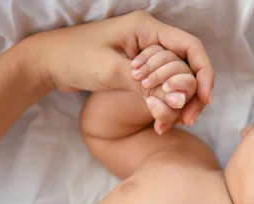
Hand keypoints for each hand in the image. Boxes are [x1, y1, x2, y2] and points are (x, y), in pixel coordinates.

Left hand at [18, 10, 212, 125]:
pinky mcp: (139, 70)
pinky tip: (159, 122)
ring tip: (169, 124)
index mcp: (147, 28)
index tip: (204, 99)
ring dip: (177, 103)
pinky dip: (164, 104)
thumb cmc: (74, 57)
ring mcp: (146, 55)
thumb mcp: (111, 71)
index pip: (190, 47)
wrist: (48, 63)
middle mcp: (151, 39)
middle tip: (187, 119)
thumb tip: (175, 103)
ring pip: (177, 80)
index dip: (204, 73)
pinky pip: (162, 87)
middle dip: (190, 94)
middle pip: (188, 67)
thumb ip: (145, 87)